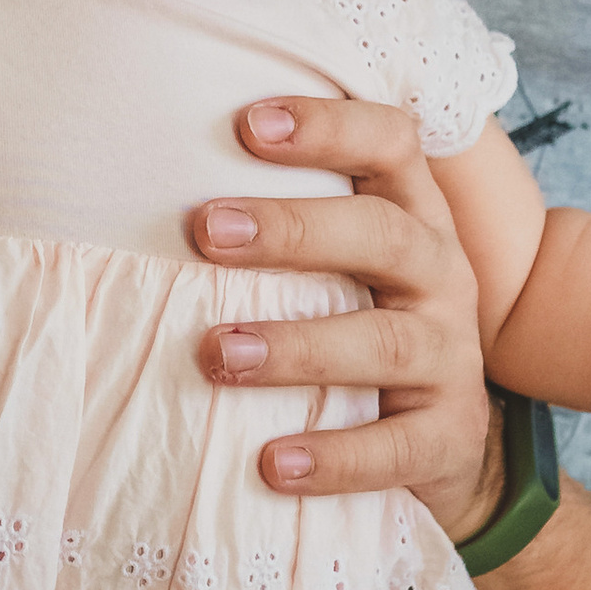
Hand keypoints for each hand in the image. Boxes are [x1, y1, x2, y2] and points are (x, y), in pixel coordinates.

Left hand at [191, 97, 496, 541]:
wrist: (444, 440)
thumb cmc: (360, 327)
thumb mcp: (343, 266)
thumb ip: (282, 226)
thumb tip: (139, 185)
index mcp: (412, 215)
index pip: (390, 144)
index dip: (329, 126)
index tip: (246, 124)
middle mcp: (441, 273)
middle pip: (383, 233)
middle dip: (294, 230)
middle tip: (206, 229)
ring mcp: (451, 356)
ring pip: (386, 342)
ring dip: (298, 347)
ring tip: (219, 354)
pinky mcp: (450, 436)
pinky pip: (399, 446)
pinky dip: (336, 457)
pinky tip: (274, 465)